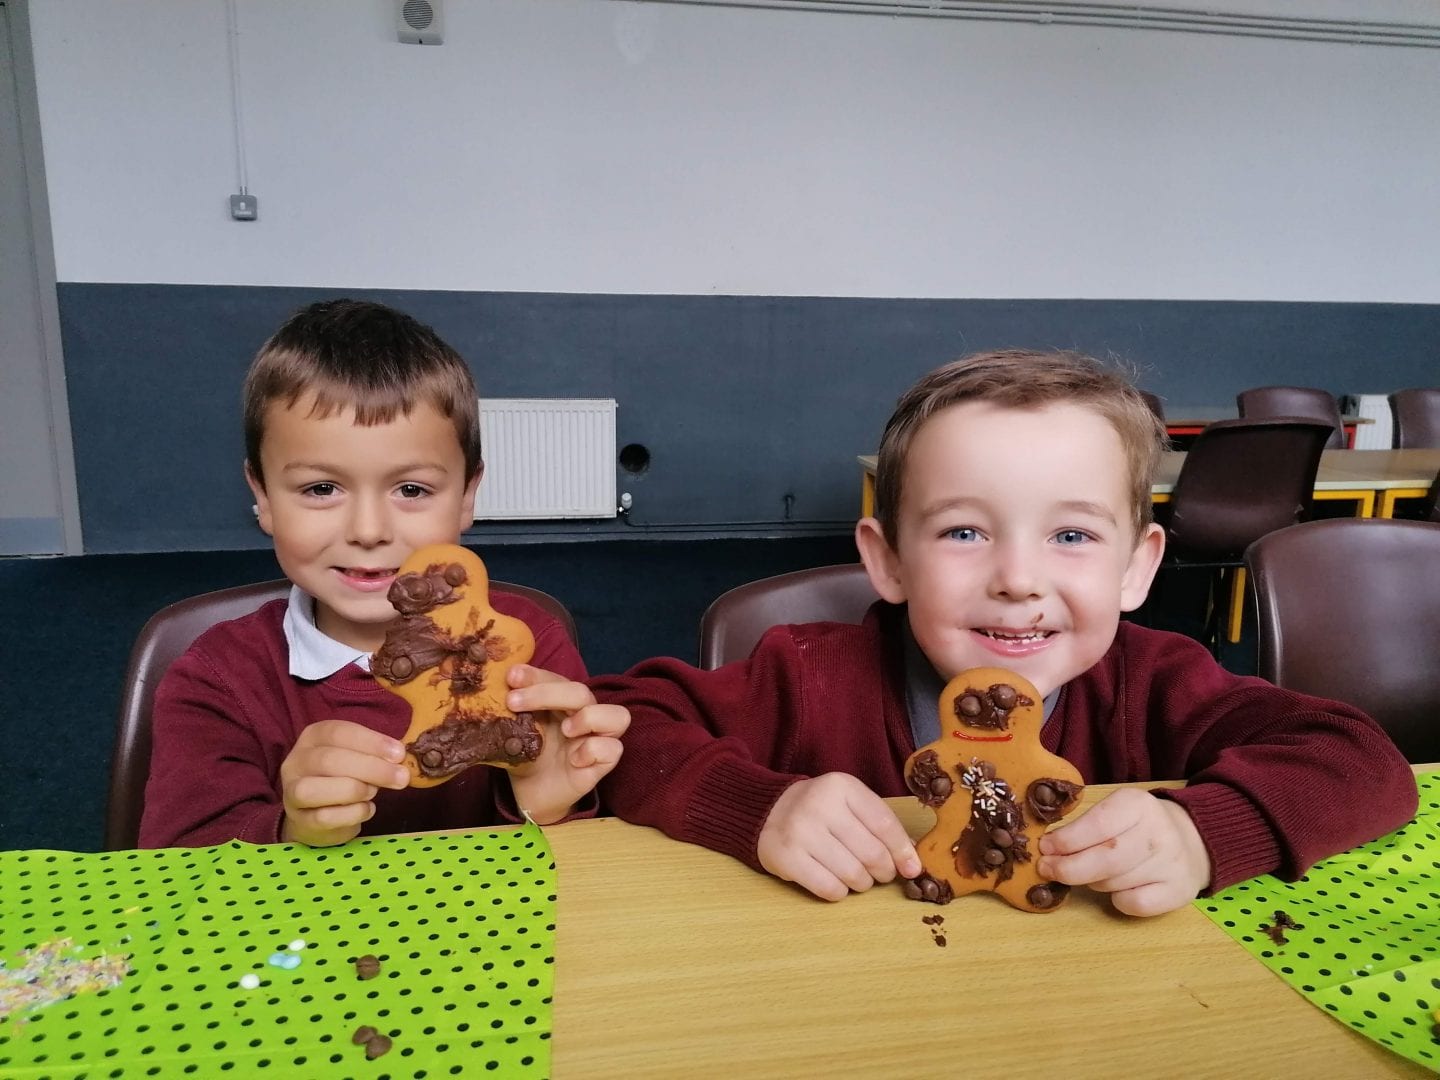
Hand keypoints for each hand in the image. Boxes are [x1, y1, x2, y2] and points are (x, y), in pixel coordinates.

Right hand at [279, 719, 408, 846]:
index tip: (399, 754)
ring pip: (315, 789)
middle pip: (329, 760)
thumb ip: (374, 754)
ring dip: (354, 790)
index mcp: (313, 737)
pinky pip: (323, 817)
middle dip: (371, 768)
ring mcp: (292, 792)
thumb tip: (399, 757)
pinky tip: (366, 809)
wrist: (316, 814)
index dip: (371, 742)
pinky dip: (352, 814)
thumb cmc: (342, 777)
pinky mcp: (299, 821)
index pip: (338, 732)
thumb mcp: (357, 756)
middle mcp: (296, 761)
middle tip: (401, 778)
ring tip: (373, 793)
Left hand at [504, 664, 629, 824]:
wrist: (531, 793)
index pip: (557, 679)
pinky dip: (592, 749)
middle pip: (582, 692)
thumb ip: (513, 709)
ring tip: (565, 730)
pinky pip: (612, 749)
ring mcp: (597, 739)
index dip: (536, 675)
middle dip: (546, 693)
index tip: (511, 677)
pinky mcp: (603, 763)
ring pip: (617, 716)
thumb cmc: (527, 756)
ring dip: (588, 717)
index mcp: (563, 702)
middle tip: (514, 703)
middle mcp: (584, 715)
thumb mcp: (515, 729)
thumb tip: (498, 686)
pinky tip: (573, 760)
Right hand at [757, 773, 922, 901]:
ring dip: (862, 884)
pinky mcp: (786, 857)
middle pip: (872, 853)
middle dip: (883, 871)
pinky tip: (835, 882)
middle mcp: (819, 805)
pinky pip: (829, 888)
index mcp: (841, 786)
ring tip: (856, 876)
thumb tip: (913, 863)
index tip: (912, 869)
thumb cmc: (820, 811)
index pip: (884, 824)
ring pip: (853, 875)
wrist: (768, 812)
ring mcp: (800, 831)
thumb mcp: (850, 804)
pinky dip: (840, 892)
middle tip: (880, 873)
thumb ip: (880, 826)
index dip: (902, 851)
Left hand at [1036, 789, 1211, 915]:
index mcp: (1138, 805)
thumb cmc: (1136, 826)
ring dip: (1092, 882)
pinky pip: (1134, 904)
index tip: (1045, 848)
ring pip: (1115, 882)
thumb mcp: (1114, 811)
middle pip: (1106, 857)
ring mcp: (1172, 864)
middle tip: (1047, 869)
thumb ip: (1084, 825)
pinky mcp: (1178, 892)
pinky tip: (1119, 888)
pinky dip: (1118, 900)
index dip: (1067, 840)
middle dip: (1069, 867)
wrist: (1190, 840)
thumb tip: (1047, 848)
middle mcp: (1159, 832)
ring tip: (1090, 873)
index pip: (1098, 824)